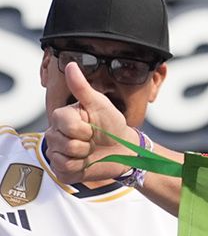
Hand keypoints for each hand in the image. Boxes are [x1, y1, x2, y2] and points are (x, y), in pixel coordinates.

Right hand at [44, 63, 136, 184]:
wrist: (124, 150)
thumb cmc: (112, 125)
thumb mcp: (100, 105)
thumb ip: (82, 87)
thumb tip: (71, 65)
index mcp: (62, 117)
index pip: (65, 124)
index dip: (84, 128)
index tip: (93, 126)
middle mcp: (55, 134)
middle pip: (64, 142)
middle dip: (85, 143)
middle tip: (93, 140)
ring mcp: (56, 152)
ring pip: (64, 157)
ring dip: (84, 156)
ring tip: (91, 151)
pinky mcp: (61, 170)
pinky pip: (65, 170)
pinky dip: (80, 168)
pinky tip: (86, 162)